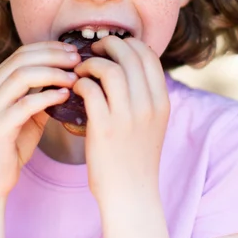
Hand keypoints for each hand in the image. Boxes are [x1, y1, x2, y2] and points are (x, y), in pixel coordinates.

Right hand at [0, 41, 79, 198]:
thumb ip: (40, 95)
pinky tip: (65, 96)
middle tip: (77, 59)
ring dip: (52, 73)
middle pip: (21, 59)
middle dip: (53, 56)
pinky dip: (48, 96)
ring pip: (22, 76)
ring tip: (74, 77)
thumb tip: (68, 78)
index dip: (48, 48)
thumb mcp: (27, 115)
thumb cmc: (10, 147)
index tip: (72, 51)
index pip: (20, 53)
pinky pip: (25, 104)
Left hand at [73, 36, 169, 206]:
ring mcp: (127, 117)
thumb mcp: (152, 122)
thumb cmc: (136, 156)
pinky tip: (76, 89)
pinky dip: (80, 83)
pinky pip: (90, 90)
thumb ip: (145, 94)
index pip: (148, 54)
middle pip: (129, 54)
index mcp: (161, 101)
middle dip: (108, 45)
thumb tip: (127, 64)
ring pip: (109, 68)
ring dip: (90, 63)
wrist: (130, 194)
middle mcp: (148, 105)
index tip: (112, 47)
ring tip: (81, 71)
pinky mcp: (105, 129)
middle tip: (92, 51)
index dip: (128, 43)